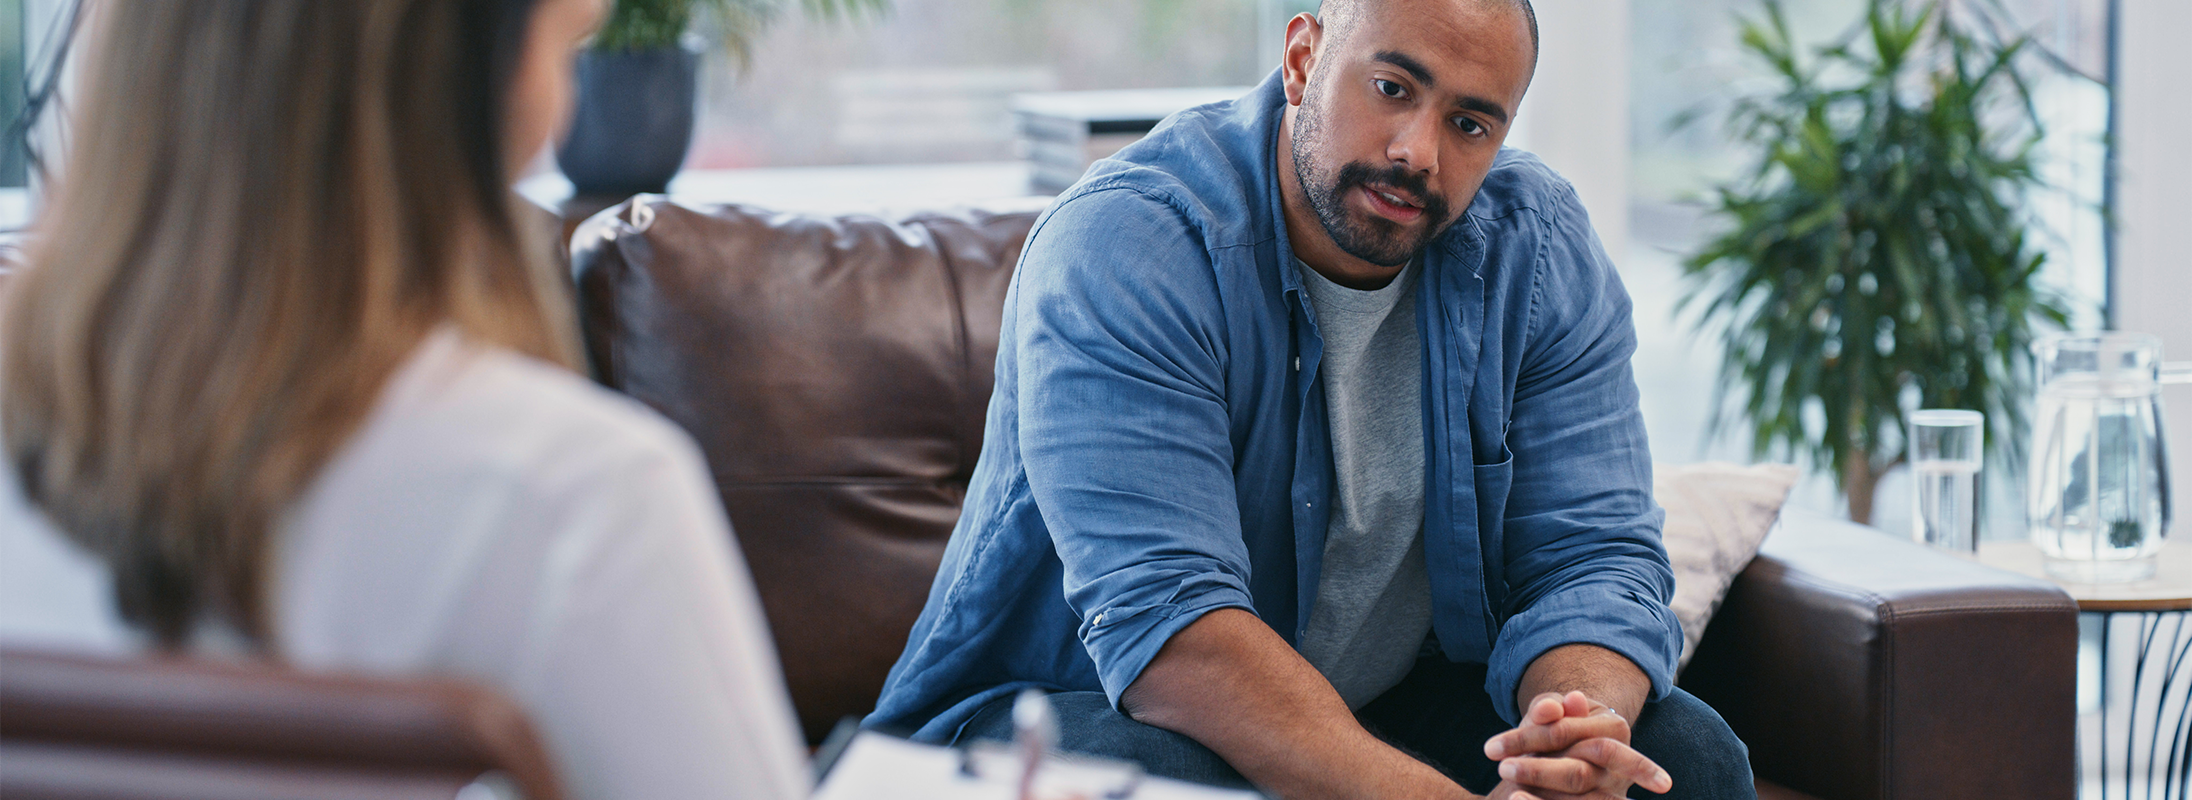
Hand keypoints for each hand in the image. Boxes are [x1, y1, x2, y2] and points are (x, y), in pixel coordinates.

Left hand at [1481, 691, 1672, 798]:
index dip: (1528, 738)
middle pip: (1577, 774)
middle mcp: (1618, 766)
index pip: (1566, 733)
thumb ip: (1548, 706)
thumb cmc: (1560, 728)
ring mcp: (1613, 793)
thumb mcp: (1554, 710)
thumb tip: (1548, 709)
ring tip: (1511, 795)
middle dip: (1536, 772)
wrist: (1574, 754)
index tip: (1491, 748)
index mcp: (1614, 728)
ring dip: (1542, 799)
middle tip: (1501, 770)